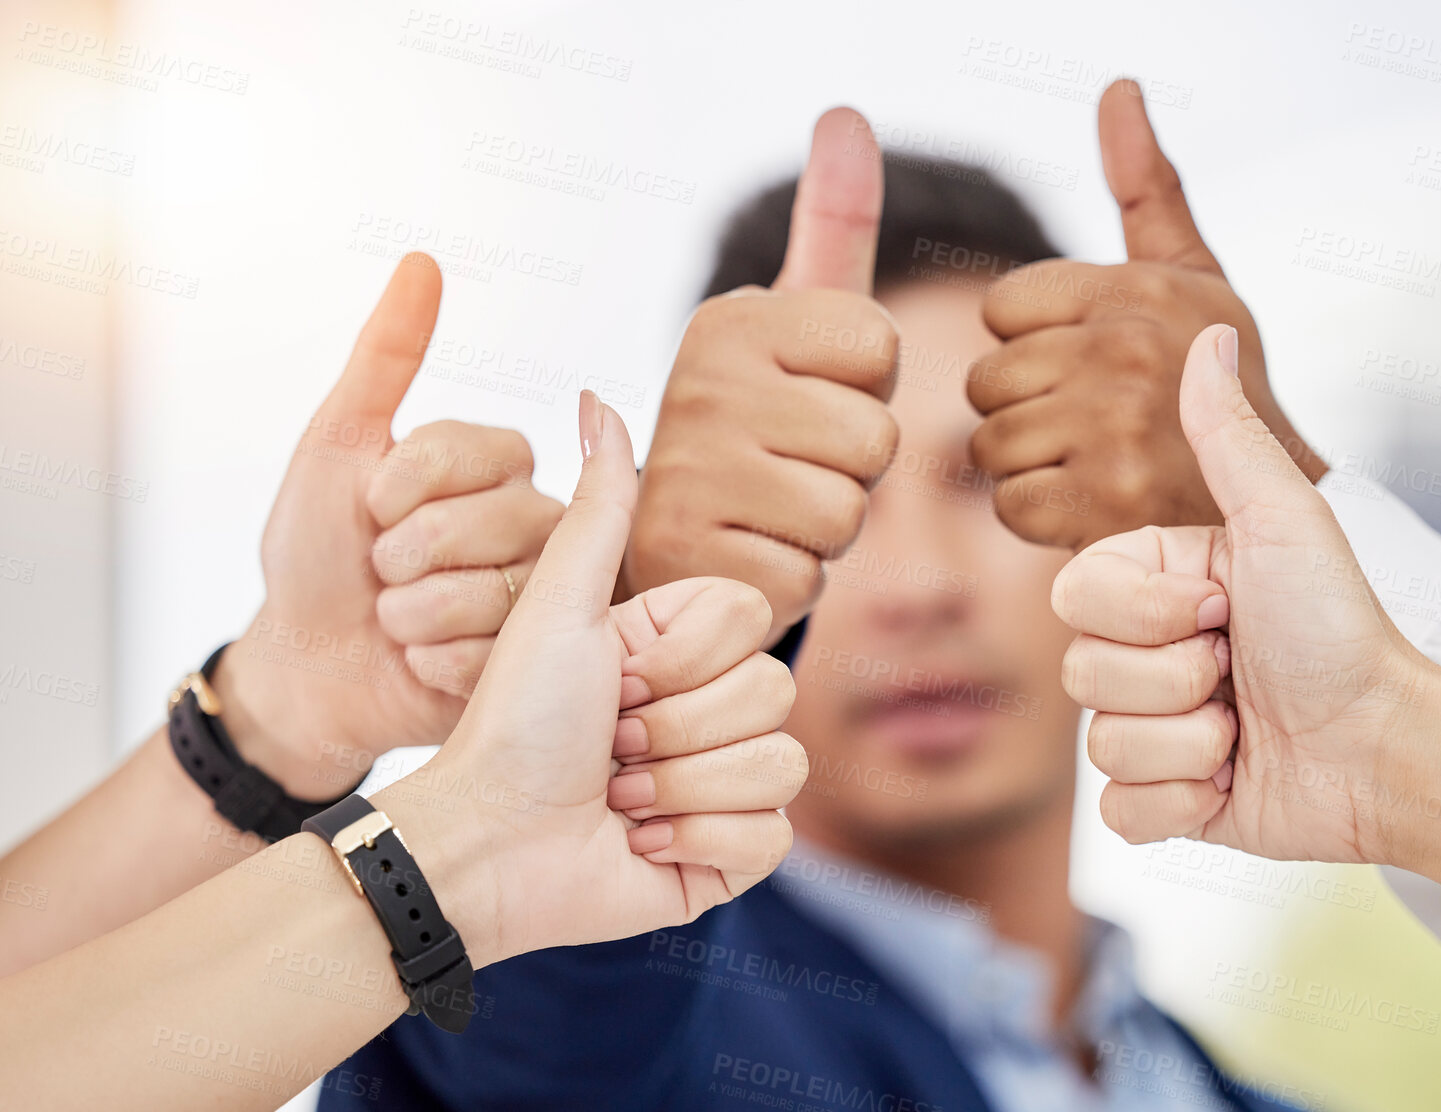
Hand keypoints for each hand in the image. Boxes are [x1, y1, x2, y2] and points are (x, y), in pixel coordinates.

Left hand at [210, 255, 563, 795]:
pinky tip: (418, 659)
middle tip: (381, 571)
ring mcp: (542, 593)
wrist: (305, 664)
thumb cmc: (316, 553)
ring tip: (397, 617)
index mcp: (496, 464)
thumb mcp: (336, 445)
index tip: (367, 506)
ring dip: (416, 612)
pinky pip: (495, 652)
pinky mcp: (534, 658)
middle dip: (405, 554)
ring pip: (499, 591)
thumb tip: (423, 260)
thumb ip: (386, 356)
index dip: (404, 484)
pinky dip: (434, 659)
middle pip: (493, 521)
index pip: (478, 448)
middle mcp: (535, 520)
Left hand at [378, 394, 804, 964]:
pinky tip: (640, 842)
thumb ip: (598, 505)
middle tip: (607, 743)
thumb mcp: (559, 604)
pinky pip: (770, 835)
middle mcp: (710, 707)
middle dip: (673, 726)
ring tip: (616, 794)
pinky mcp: (732, 855)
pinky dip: (696, 841)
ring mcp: (727, 782)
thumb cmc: (511, 722)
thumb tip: (598, 397)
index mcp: (680, 645)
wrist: (487, 842)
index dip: (680, 654)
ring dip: (679, 785)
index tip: (612, 674)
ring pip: (780, 763)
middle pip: (773, 692)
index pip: (751, 621)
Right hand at [622, 108, 899, 638]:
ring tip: (772, 512)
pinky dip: (791, 576)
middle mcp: (698, 384)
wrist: (670, 543)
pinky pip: (808, 574)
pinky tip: (747, 555)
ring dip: (825, 527)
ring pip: (847, 511)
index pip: (880, 346)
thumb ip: (832, 228)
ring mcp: (685, 474)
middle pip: (875, 437)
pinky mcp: (687, 557)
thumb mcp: (800, 325)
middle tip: (794, 468)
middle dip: (854, 470)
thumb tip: (845, 116)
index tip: (812, 399)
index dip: (866, 389)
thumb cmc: (762, 431)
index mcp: (731, 319)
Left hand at [968, 79, 1322, 549]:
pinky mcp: (1106, 502)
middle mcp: (1124, 350)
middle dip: (1023, 407)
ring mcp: (1114, 429)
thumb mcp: (1193, 273)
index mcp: (1133, 288)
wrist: (1276, 495)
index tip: (1085, 362)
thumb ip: (1145, 185)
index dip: (1031, 342)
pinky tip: (1090, 502)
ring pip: (991, 444)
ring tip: (1090, 460)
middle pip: (986, 380)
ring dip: (1028, 464)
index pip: (1000, 308)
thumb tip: (1119, 87)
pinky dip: (1040, 515)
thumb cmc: (1221, 377)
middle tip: (1086, 422)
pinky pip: (1010, 503)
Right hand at [1052, 324, 1433, 864]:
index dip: (1145, 611)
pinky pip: (1119, 813)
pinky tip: (1231, 783)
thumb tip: (1208, 333)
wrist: (1386, 745)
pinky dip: (1180, 804)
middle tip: (1239, 670)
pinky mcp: (1163, 802)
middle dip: (1174, 678)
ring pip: (1098, 746)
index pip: (1072, 595)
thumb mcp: (1283, 522)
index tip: (1223, 606)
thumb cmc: (1340, 628)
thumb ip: (1229, 436)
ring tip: (1245, 728)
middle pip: (1079, 672)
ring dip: (1188, 742)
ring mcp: (1150, 728)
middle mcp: (1143, 653)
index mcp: (1156, 585)